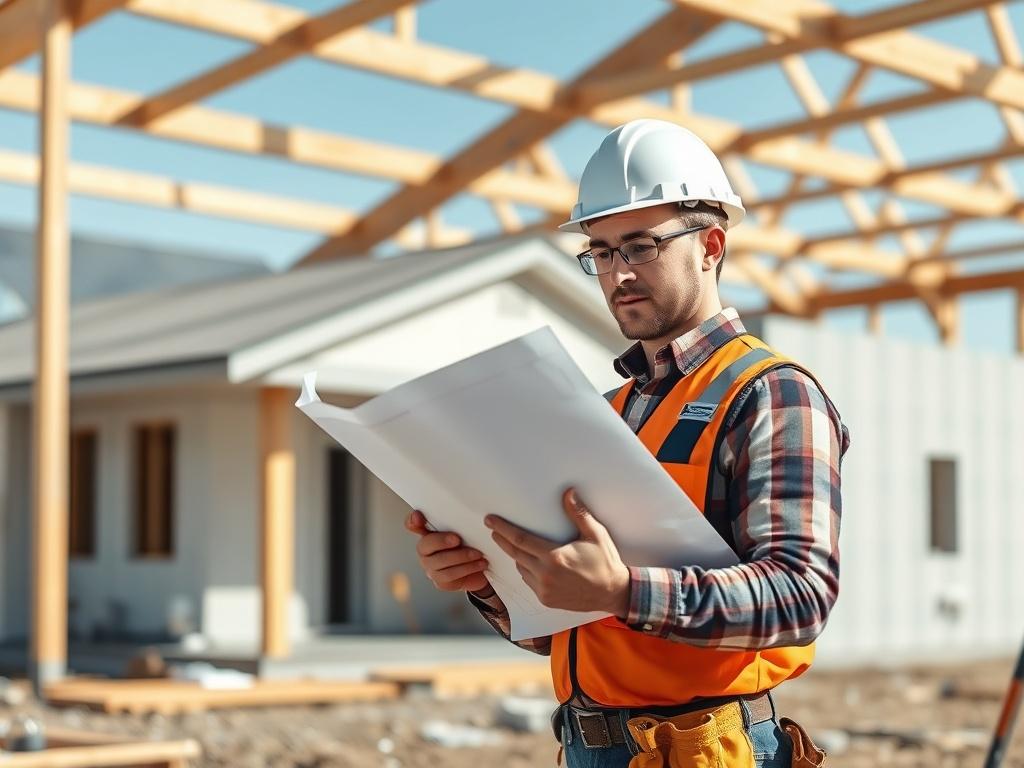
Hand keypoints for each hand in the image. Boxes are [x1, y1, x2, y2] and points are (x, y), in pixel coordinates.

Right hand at [405, 510, 491, 593]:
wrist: (480, 570)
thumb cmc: (471, 546)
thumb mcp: (468, 532)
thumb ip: (461, 523)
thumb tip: (468, 514)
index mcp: (429, 533)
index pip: (413, 525)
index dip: (413, 521)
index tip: (419, 516)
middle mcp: (426, 550)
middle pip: (425, 545)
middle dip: (441, 541)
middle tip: (457, 539)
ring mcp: (431, 567)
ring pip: (439, 562)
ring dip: (461, 557)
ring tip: (477, 554)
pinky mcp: (440, 581)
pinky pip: (450, 575)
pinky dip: (467, 568)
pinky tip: (480, 564)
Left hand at [486, 488, 629, 615]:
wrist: (613, 593)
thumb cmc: (605, 562)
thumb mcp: (595, 534)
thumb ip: (578, 513)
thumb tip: (568, 492)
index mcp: (554, 557)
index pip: (520, 540)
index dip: (502, 529)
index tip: (490, 520)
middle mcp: (545, 575)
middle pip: (514, 553)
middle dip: (501, 540)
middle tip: (492, 528)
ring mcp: (544, 590)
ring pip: (520, 568)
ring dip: (516, 556)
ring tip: (515, 545)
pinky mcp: (546, 600)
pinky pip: (528, 582)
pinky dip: (526, 571)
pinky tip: (530, 563)